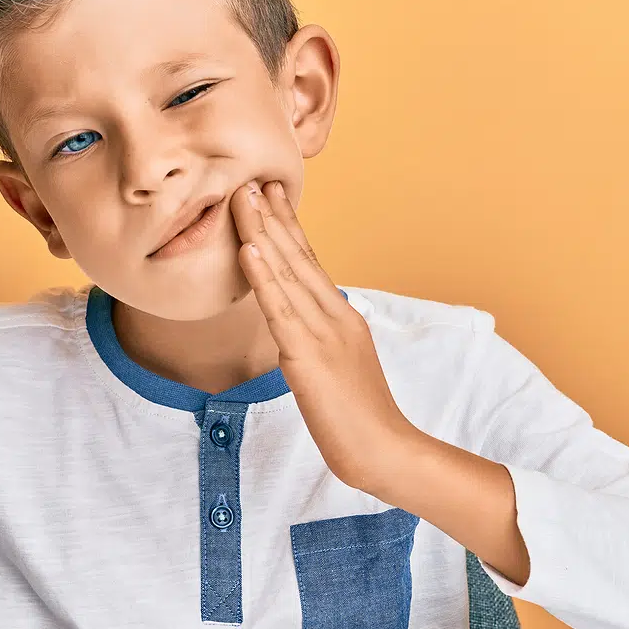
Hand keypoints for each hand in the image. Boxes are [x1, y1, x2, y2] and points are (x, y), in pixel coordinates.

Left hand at [230, 178, 415, 493]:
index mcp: (342, 316)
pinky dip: (263, 276)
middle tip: (249, 178)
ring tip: (242, 197)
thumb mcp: (340, 368)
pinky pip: (280, 309)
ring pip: (286, 272)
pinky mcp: (309, 357)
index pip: (310, 261)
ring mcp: (323, 333)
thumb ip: (321, 341)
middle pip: (297, 255)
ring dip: (261, 231)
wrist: (386, 450)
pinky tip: (248, 250)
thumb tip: (298, 330)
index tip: (270, 193)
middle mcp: (335, 315)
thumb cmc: (361, 418)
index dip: (287, 225)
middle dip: (271, 215)